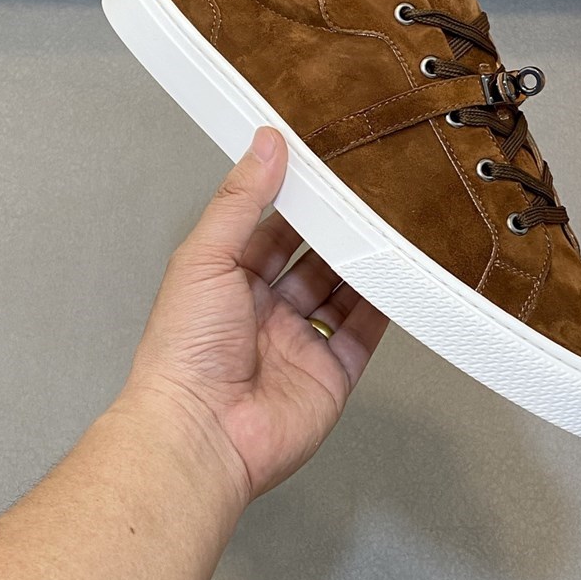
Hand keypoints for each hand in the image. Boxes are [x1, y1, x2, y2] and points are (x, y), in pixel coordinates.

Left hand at [125, 127, 387, 505]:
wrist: (202, 433)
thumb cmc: (184, 353)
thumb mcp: (205, 257)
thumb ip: (240, 201)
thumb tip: (264, 146)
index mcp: (228, 283)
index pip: (271, 230)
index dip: (297, 202)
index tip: (325, 171)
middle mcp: (264, 312)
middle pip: (312, 261)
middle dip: (337, 233)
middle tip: (367, 199)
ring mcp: (299, 344)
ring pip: (342, 293)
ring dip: (362, 266)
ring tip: (387, 231)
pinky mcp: (330, 374)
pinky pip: (364, 333)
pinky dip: (382, 308)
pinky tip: (395, 281)